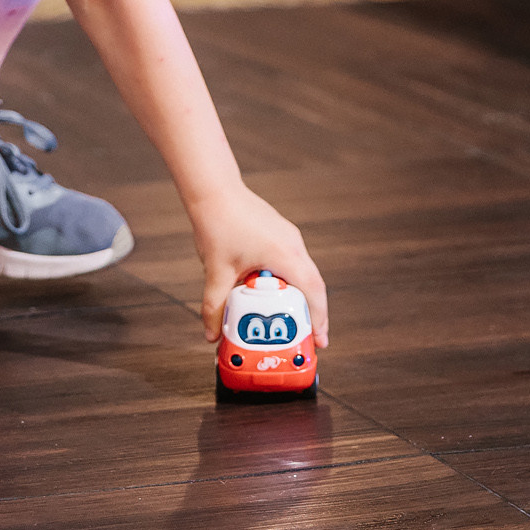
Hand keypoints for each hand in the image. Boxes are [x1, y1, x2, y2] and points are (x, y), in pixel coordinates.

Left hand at [189, 184, 328, 349]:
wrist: (213, 189)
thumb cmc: (218, 224)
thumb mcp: (216, 272)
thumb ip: (215, 306)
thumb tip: (211, 335)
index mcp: (285, 255)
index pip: (313, 292)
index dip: (319, 318)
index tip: (319, 341)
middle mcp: (293, 245)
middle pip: (314, 284)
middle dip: (314, 312)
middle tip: (310, 337)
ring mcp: (288, 236)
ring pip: (304, 271)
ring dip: (302, 296)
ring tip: (294, 319)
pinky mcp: (280, 232)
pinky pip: (293, 261)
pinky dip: (291, 280)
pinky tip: (276, 292)